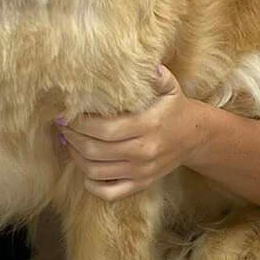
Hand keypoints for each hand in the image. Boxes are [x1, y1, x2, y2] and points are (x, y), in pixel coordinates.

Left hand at [56, 65, 204, 201]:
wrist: (196, 137)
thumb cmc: (175, 108)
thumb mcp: (171, 88)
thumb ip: (158, 76)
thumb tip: (148, 66)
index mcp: (148, 126)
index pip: (105, 129)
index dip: (81, 124)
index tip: (67, 114)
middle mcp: (143, 152)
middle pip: (95, 150)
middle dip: (72, 138)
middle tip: (63, 126)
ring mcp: (141, 172)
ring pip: (96, 171)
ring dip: (76, 157)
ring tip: (69, 142)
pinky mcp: (141, 185)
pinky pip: (108, 193)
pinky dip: (91, 184)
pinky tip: (85, 167)